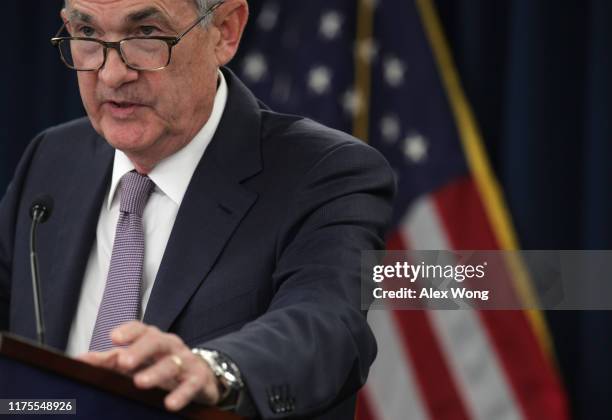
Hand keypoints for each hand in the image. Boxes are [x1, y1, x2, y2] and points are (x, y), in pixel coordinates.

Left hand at [77, 321, 220, 411]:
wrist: (200, 375)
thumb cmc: (160, 365)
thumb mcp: (137, 361)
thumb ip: (109, 361)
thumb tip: (80, 360)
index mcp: (152, 339)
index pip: (141, 329)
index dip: (129, 331)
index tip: (113, 338)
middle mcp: (170, 346)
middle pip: (156, 341)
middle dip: (140, 350)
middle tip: (124, 362)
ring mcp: (186, 360)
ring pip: (172, 363)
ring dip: (156, 372)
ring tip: (140, 383)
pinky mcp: (198, 378)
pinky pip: (191, 384)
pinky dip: (181, 393)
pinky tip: (170, 403)